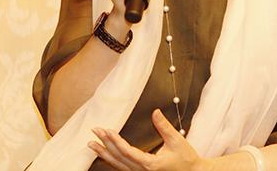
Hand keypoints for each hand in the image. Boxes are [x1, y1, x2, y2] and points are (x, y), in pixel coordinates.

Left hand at [88, 110, 205, 170]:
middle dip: (105, 145)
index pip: (128, 152)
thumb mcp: (176, 140)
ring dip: (104, 154)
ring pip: (118, 165)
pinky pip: (122, 168)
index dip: (116, 141)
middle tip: (94, 132)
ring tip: (91, 144)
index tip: (107, 131)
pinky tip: (104, 153)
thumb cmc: (185, 158)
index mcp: (150, 165)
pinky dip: (111, 160)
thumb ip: (164, 126)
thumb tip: (155, 112)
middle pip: (119, 158)